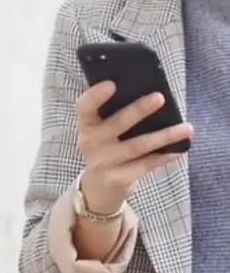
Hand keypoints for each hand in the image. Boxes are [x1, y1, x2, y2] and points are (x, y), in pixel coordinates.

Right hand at [76, 80, 192, 213]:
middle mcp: (91, 143)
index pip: (85, 106)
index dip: (96, 95)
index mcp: (87, 124)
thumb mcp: (102, 131)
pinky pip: (146, 164)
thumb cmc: (107, 148)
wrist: (98, 188)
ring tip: (187, 128)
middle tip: (160, 97)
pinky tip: (180, 149)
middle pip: (117, 124)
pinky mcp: (118, 179)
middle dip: (139, 110)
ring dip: (164, 136)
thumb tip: (151, 93)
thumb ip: (115, 114)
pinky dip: (165, 156)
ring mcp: (104, 163)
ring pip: (138, 146)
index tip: (112, 84)